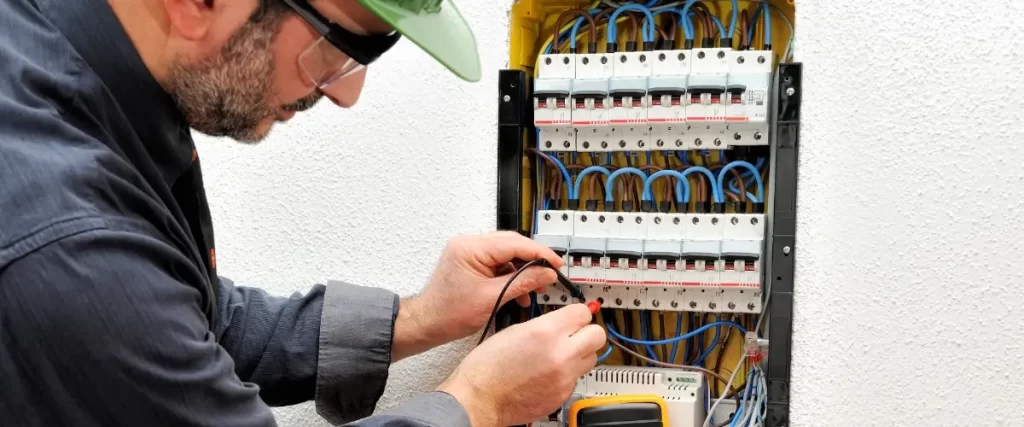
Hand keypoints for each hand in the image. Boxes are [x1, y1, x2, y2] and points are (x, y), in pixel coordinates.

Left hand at [394, 231, 562, 358]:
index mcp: (470, 248)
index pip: (514, 243)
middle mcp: (468, 244)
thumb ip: (522, 283)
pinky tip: (520, 292)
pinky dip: (512, 276)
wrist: (428, 324)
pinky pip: (498, 264)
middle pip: (512, 245)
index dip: (539, 253)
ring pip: (507, 255)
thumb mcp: (492, 299)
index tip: (556, 264)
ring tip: (535, 288)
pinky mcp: (472, 263)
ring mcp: (469, 253)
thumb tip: (546, 274)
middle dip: (533, 261)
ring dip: (523, 271)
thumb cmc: (448, 314)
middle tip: (550, 274)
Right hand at [438, 304, 605, 426]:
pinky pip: (577, 377)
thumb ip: (544, 324)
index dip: (578, 313)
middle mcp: (561, 354)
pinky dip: (567, 373)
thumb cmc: (487, 367)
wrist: (480, 398)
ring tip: (561, 355)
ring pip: (592, 358)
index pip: (583, 312)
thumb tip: (562, 322)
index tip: (575, 316)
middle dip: (587, 332)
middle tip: (576, 334)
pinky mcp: (563, 395)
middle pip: (598, 335)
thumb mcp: (514, 330)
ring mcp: (564, 377)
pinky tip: (550, 372)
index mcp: (546, 332)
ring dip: (580, 353)